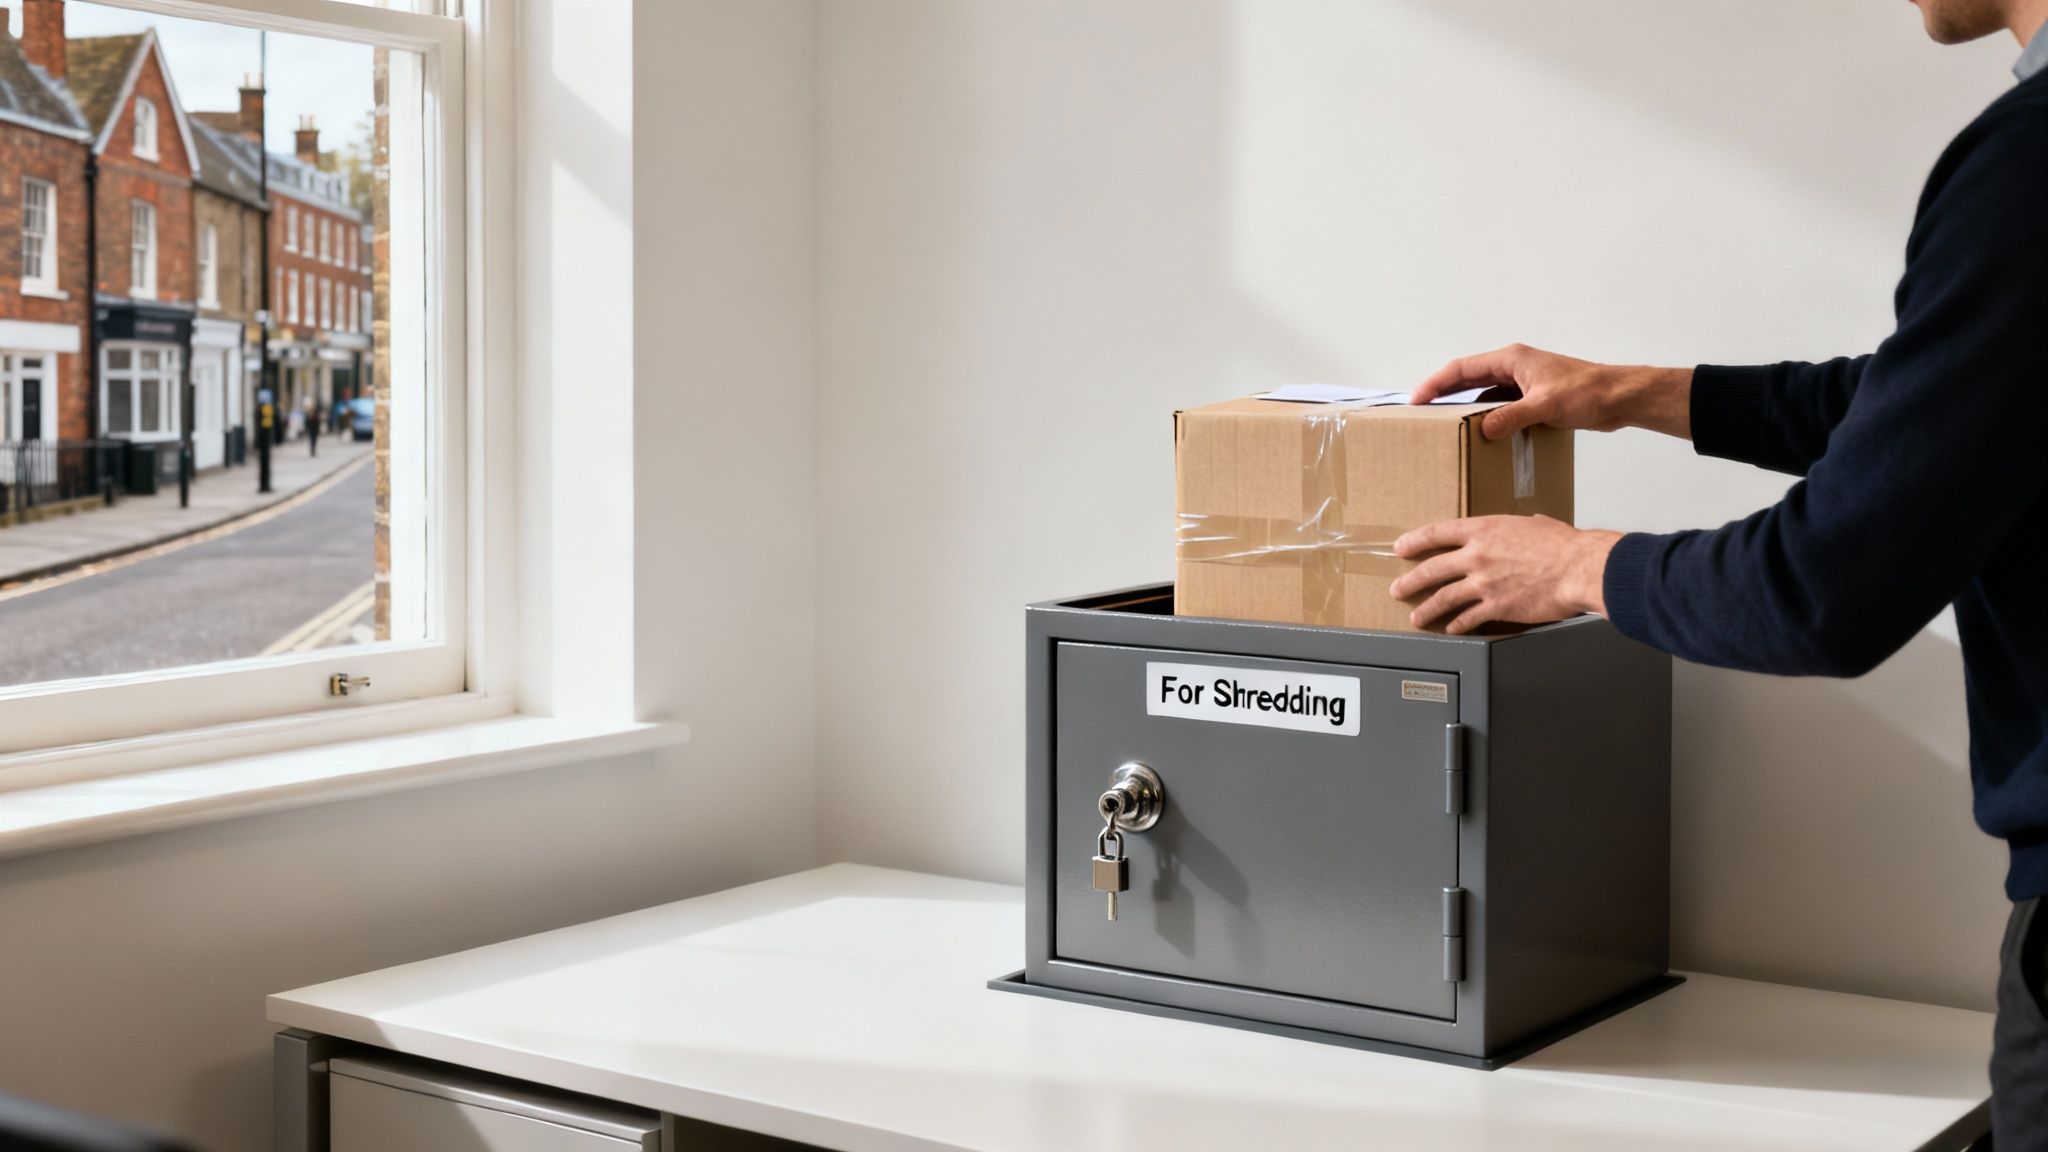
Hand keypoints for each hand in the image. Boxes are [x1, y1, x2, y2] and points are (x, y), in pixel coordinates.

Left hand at [1389, 516, 1620, 634]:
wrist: (1577, 568)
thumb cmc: (1562, 545)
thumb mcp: (1531, 524)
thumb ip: (1514, 529)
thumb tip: (1520, 528)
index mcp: (1483, 530)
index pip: (1437, 532)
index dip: (1415, 540)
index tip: (1400, 547)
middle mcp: (1477, 556)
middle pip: (1431, 569)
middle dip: (1410, 581)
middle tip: (1398, 588)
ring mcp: (1483, 583)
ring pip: (1443, 598)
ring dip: (1426, 609)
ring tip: (1416, 617)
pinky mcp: (1495, 606)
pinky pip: (1468, 619)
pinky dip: (1456, 625)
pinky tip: (1451, 629)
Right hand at [1410, 343, 1692, 440]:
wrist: (1619, 397)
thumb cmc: (1588, 392)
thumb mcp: (1545, 406)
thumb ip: (1511, 417)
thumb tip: (1483, 429)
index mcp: (1511, 360)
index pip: (1462, 368)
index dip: (1435, 383)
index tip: (1416, 400)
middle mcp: (1514, 367)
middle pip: (1467, 377)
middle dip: (1443, 394)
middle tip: (1422, 413)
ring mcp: (1523, 382)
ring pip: (1484, 393)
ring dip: (1466, 407)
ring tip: (1447, 426)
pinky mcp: (1533, 397)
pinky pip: (1501, 405)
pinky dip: (1488, 417)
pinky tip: (1483, 435)